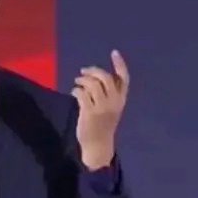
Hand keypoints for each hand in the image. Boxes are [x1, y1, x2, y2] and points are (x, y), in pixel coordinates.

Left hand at [72, 50, 129, 169]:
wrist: (98, 146)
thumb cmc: (103, 124)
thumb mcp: (110, 108)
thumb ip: (107, 93)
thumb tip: (96, 75)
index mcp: (121, 100)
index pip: (124, 79)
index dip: (120, 64)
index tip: (114, 52)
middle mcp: (114, 102)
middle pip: (104, 77)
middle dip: (92, 71)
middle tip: (83, 72)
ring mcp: (102, 107)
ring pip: (92, 84)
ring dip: (81, 80)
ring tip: (77, 83)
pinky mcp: (89, 112)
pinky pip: (81, 93)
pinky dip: (76, 90)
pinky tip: (74, 93)